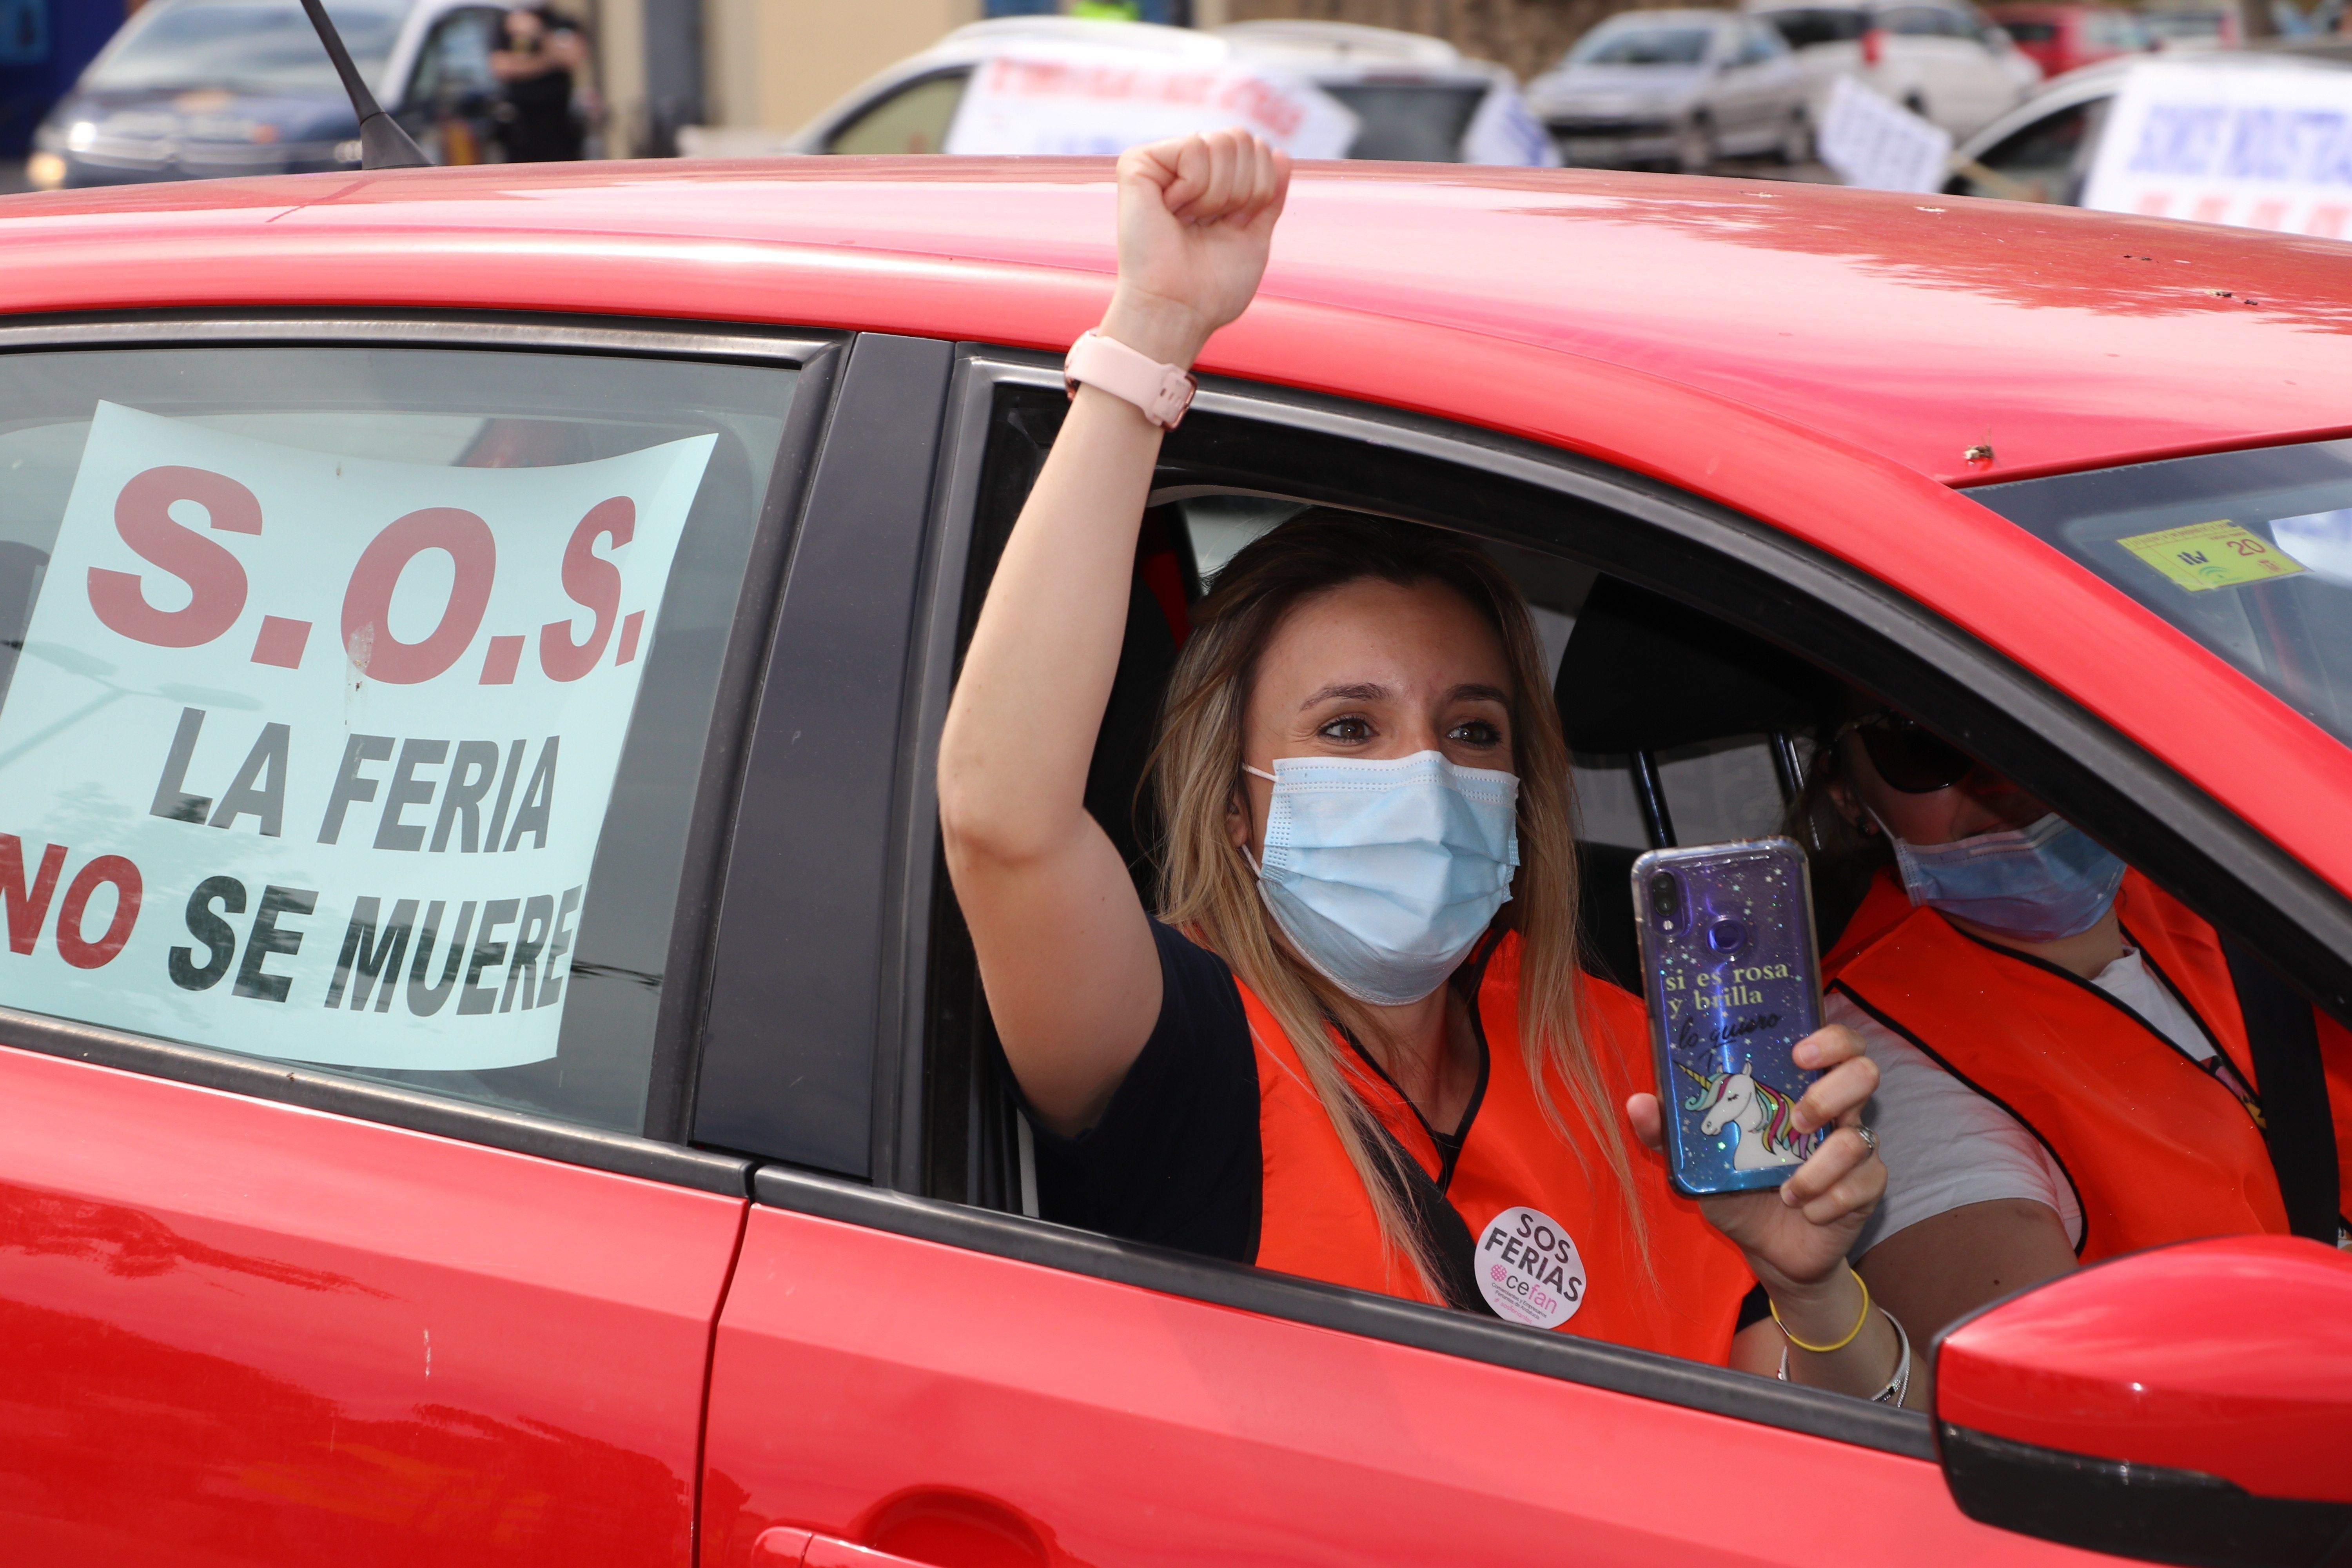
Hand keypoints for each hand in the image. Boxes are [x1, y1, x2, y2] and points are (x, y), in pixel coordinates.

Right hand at [1100, 129, 1289, 369]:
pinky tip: (1172, 211)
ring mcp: (1160, 163)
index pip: (1258, 150)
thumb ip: (1270, 194)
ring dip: (1218, 194)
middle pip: (1242, 138)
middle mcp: (1184, 168)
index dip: (1259, 190)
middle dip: (1242, 190)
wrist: (1178, 310)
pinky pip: (1194, 148)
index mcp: (1211, 182)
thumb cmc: (1211, 286)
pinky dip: (1194, 187)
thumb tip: (1280, 152)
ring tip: (1189, 222)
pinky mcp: (1137, 164)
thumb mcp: (1255, 236)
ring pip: (1222, 141)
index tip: (1233, 226)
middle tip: (1210, 225)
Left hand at [1626, 1024, 1883, 1294]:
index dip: (1829, 1038)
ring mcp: (1858, 1147)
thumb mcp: (1698, 1164)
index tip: (1798, 1053)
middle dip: (1828, 1095)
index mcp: (1799, 1090)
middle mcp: (1836, 1111)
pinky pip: (1864, 1183)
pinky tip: (1807, 1211)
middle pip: (1864, 1073)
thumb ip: (1669, 1133)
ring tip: (1788, 1190)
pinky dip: (1828, 1201)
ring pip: (1860, 1137)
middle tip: (1796, 1120)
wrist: (1769, 1249)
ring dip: (1819, 1167)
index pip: (1836, 1043)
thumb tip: (1637, 1103)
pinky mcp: (1869, 1186)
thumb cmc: (1737, 1191)